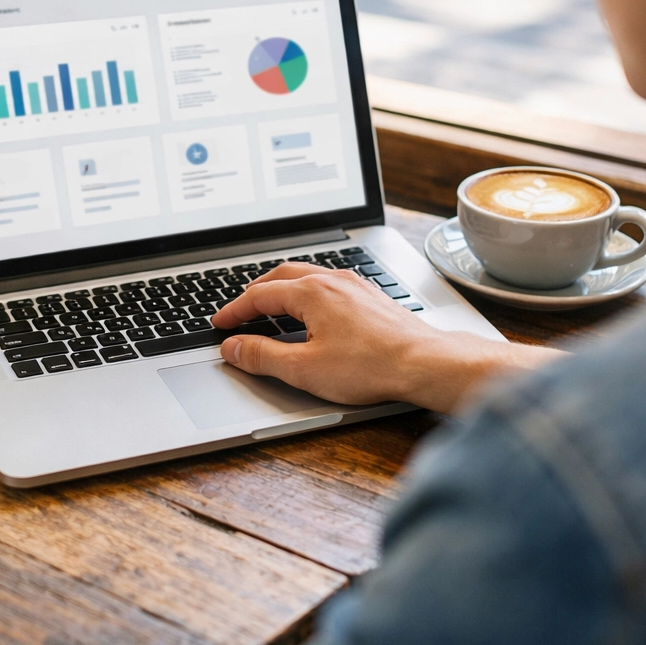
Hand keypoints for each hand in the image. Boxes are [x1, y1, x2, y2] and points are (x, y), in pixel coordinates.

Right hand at [212, 263, 564, 414]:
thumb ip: (262, 356)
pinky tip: (313, 313)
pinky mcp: (371, 297)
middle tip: (240, 311)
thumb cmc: (371, 366)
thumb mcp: (304, 369)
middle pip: (281, 276)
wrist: (425, 363)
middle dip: (255, 292)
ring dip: (282, 289)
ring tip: (271, 308)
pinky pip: (329, 285)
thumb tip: (233, 347)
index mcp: (311, 292)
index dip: (235, 311)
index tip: (221, 325)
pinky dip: (308, 293)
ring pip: (308, 276)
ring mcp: (355, 286)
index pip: (259, 295)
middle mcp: (332, 280)